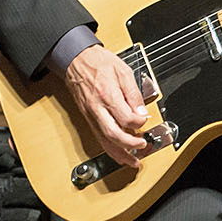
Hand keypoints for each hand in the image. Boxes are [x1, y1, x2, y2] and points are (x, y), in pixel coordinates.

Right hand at [64, 42, 153, 167]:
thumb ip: (133, 93)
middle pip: (113, 134)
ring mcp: (90, 114)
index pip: (125, 118)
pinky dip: (110, 149)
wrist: (76, 59)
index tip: (145, 121)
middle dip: (130, 144)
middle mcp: (97, 108)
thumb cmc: (98, 62)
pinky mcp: (88, 118)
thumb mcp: (123, 71)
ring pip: (104, 141)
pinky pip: (98, 137)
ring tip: (133, 161)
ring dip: (119, 154)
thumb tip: (142, 111)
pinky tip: (119, 153)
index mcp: (107, 94)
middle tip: (143, 145)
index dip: (139, 123)